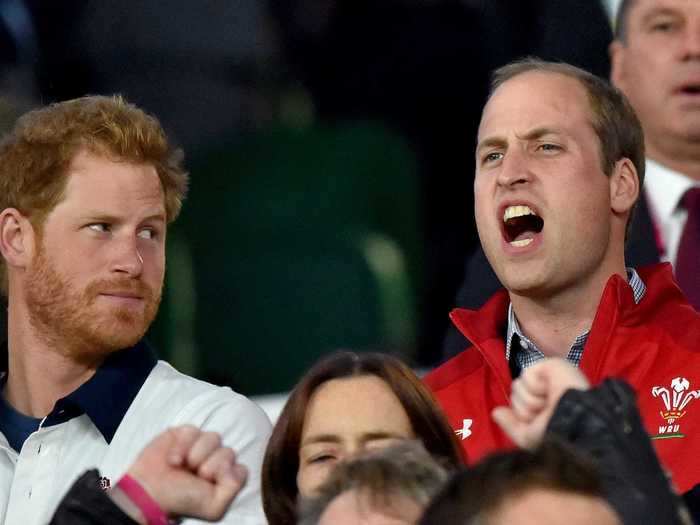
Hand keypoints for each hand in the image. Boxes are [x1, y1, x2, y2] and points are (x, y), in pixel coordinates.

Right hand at [124, 425, 246, 520]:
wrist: (148, 493)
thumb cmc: (180, 500)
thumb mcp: (213, 507)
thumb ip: (234, 487)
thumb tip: (233, 466)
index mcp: (225, 477)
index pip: (241, 468)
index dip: (225, 475)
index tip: (208, 484)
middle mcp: (216, 459)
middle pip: (228, 451)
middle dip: (209, 466)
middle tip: (193, 477)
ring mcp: (202, 445)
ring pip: (214, 438)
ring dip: (195, 455)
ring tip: (182, 468)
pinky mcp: (185, 434)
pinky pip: (194, 430)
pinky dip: (182, 446)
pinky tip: (173, 460)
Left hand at [492, 358, 589, 448]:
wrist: (574, 422)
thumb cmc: (556, 434)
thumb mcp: (528, 437)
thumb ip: (510, 425)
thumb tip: (495, 412)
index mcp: (544, 407)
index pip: (517, 404)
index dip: (523, 415)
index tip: (540, 422)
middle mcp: (547, 391)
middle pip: (515, 394)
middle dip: (526, 408)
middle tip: (546, 412)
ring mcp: (550, 377)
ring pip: (517, 385)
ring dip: (530, 399)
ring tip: (550, 402)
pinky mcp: (552, 365)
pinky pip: (526, 375)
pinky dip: (535, 386)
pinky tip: (551, 390)